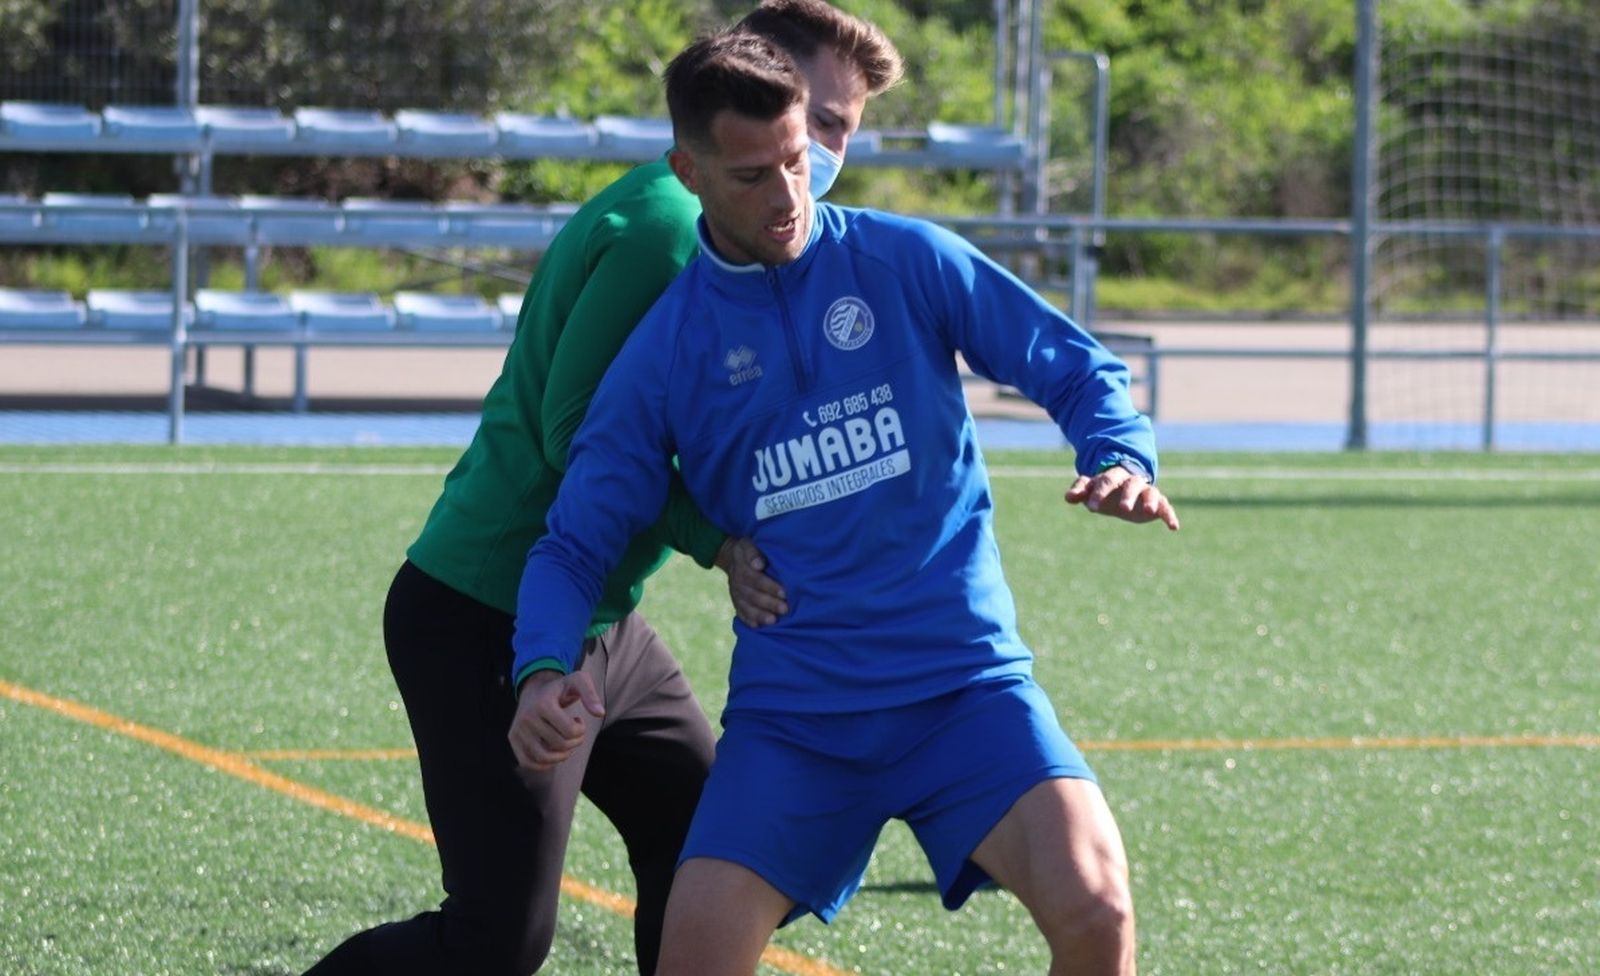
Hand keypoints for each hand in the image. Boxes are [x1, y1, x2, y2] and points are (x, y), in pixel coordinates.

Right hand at [507, 670, 604, 771]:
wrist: (535, 688)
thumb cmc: (560, 688)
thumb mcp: (578, 682)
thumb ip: (590, 695)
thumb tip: (600, 713)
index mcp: (543, 704)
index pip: (570, 731)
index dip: (581, 730)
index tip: (579, 721)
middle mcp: (527, 717)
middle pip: (559, 745)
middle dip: (574, 742)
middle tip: (575, 732)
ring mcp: (518, 729)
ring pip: (544, 758)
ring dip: (562, 756)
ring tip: (565, 743)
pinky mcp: (513, 739)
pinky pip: (528, 762)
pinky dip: (544, 764)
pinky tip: (553, 752)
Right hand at [715, 536, 787, 626]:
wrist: (731, 557)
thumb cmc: (747, 550)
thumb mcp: (747, 545)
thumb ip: (753, 553)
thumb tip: (759, 564)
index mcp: (741, 568)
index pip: (755, 579)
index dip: (769, 586)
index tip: (784, 592)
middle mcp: (737, 583)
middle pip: (753, 595)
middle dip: (769, 603)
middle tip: (785, 609)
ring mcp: (736, 594)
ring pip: (747, 606)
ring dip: (760, 615)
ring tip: (773, 621)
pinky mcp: (736, 602)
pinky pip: (740, 613)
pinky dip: (748, 621)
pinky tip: (758, 627)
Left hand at [1065, 465, 1179, 530]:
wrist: (1124, 488)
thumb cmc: (1104, 490)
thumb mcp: (1090, 490)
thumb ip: (1080, 491)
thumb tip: (1068, 497)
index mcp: (1112, 477)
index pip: (1106, 481)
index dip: (1099, 494)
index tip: (1092, 508)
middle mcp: (1131, 482)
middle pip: (1131, 484)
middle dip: (1128, 495)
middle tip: (1123, 509)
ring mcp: (1146, 491)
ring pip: (1150, 492)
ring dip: (1151, 501)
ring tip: (1150, 511)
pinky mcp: (1158, 503)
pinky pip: (1166, 507)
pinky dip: (1170, 516)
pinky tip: (1174, 527)